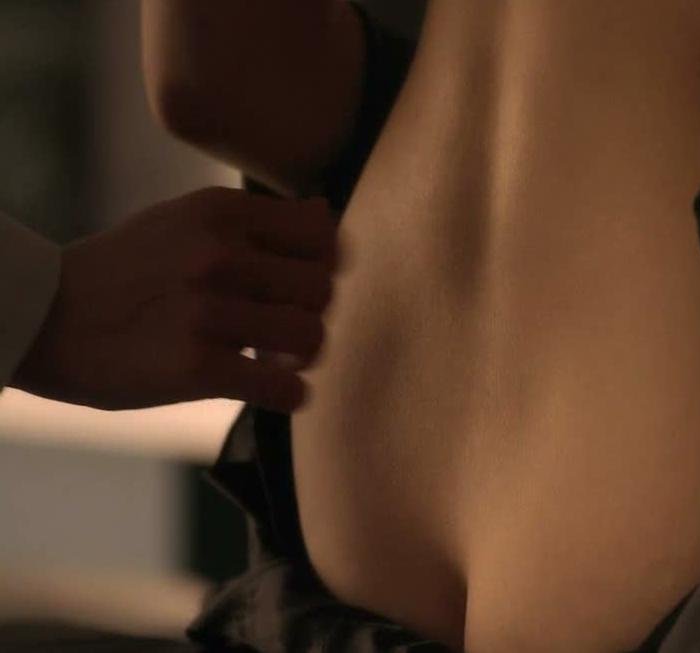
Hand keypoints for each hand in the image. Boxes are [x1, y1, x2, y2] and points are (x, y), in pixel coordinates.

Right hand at [11, 187, 338, 412]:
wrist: (36, 317)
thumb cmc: (123, 272)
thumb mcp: (182, 220)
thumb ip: (253, 220)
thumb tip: (326, 213)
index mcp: (220, 212)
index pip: (322, 235)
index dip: (322, 265)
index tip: (296, 286)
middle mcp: (218, 255)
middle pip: (322, 288)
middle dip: (310, 313)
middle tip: (281, 331)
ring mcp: (206, 311)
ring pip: (311, 337)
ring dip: (301, 357)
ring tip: (272, 360)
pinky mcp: (195, 368)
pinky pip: (285, 389)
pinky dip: (289, 396)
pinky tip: (270, 391)